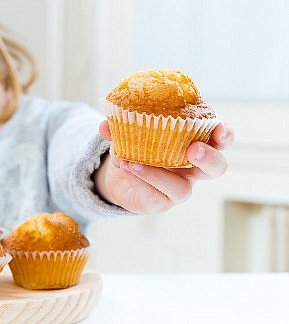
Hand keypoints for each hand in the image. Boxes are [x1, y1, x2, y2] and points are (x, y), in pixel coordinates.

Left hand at [95, 121, 233, 213]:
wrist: (119, 173)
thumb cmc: (136, 146)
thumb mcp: (129, 130)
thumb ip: (120, 125)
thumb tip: (105, 125)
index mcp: (194, 144)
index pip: (220, 139)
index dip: (224, 134)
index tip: (219, 127)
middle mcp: (192, 169)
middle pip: (216, 168)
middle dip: (208, 158)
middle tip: (193, 149)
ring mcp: (178, 188)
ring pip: (182, 189)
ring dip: (158, 175)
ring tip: (133, 163)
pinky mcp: (160, 203)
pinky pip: (155, 197)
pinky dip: (140, 182)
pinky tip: (127, 170)